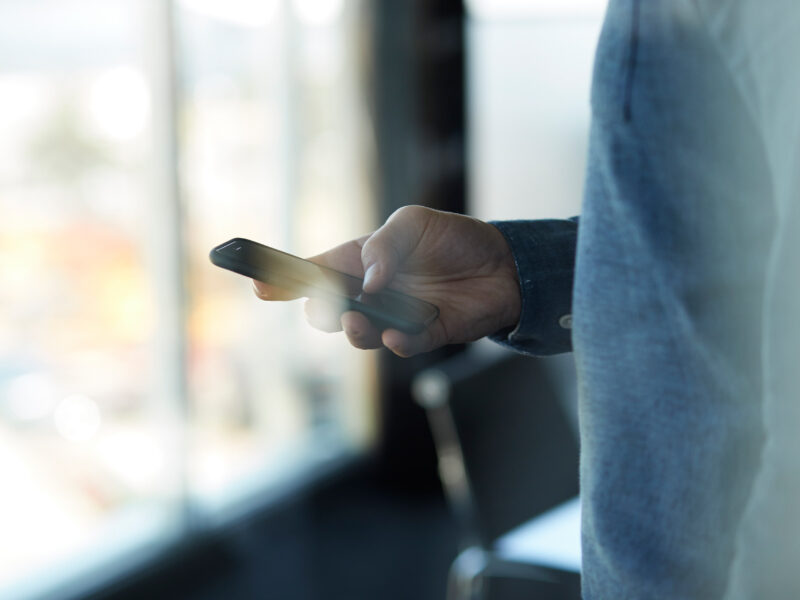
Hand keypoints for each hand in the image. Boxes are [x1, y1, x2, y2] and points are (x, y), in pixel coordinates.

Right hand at [253, 205, 520, 356]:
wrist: (505, 263)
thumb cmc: (454, 238)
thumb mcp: (415, 223)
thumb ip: (385, 246)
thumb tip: (368, 281)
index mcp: (362, 260)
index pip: (316, 271)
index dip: (286, 279)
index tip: (259, 285)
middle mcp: (373, 293)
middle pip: (328, 310)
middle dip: (318, 311)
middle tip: (325, 305)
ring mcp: (396, 317)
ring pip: (360, 334)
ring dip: (353, 330)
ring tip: (354, 320)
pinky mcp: (424, 336)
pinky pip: (402, 346)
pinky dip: (396, 343)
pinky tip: (396, 335)